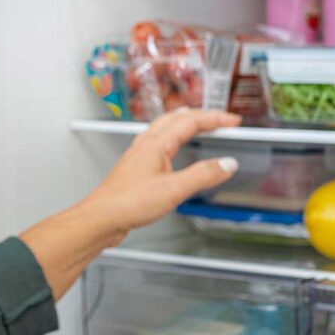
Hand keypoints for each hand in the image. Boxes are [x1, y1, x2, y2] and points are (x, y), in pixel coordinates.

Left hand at [20, 109, 241, 299]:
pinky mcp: (136, 168)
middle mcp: (145, 145)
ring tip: (199, 125)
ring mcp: (139, 156)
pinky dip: (172, 139)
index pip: (190, 122)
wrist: (101, 218)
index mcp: (155, 144)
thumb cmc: (127, 203)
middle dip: (201, 116)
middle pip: (176, 119)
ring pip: (164, 129)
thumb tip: (227, 164)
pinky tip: (172, 151)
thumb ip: (203, 175)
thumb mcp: (174, 190)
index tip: (233, 122)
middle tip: (221, 121)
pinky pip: (158, 143)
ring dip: (184, 123)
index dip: (214, 119)